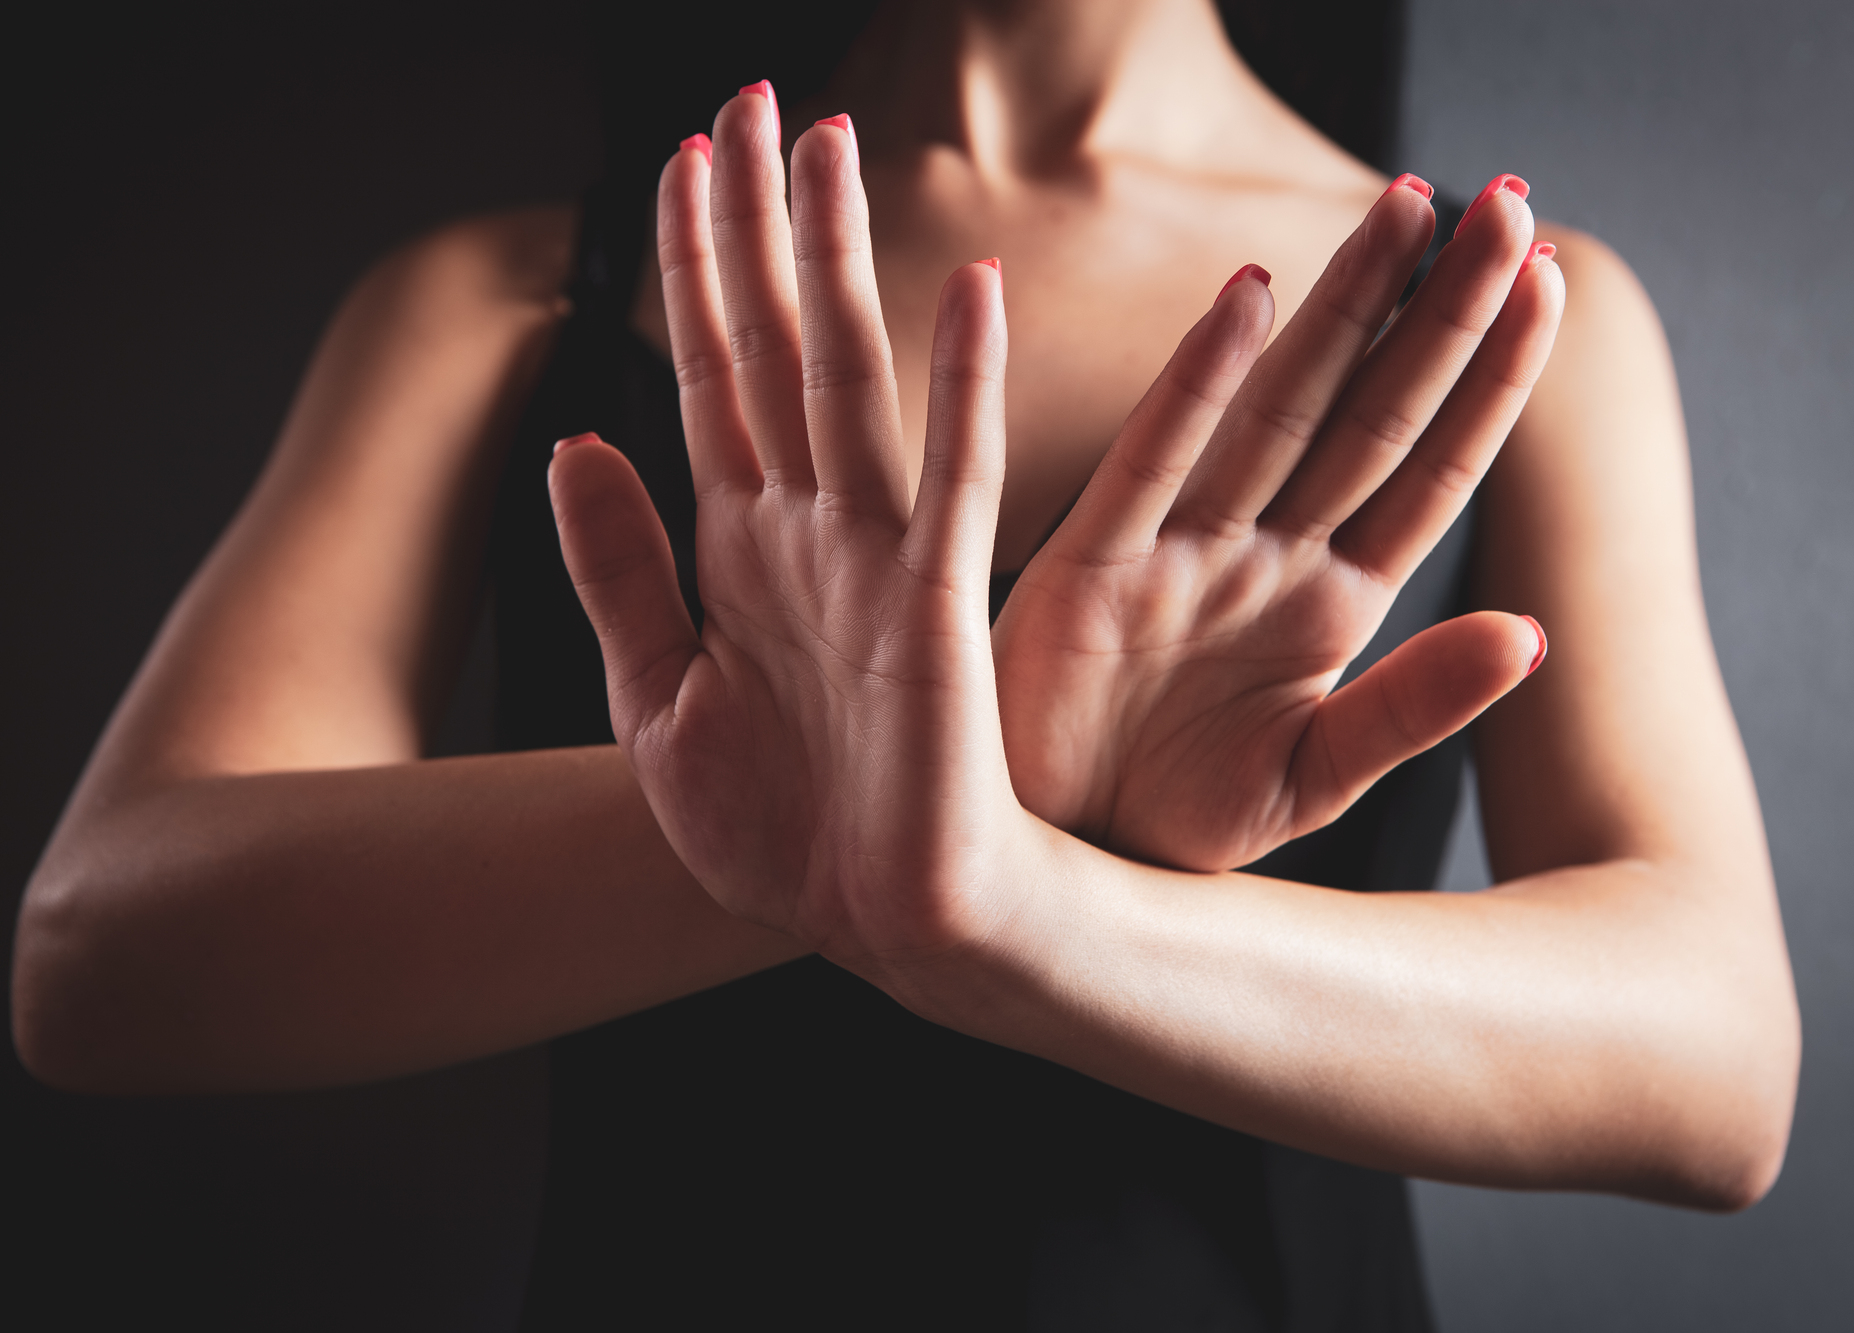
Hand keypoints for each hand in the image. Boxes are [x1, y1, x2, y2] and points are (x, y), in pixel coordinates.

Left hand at [547, 92, 1022, 971]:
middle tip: (751, 101)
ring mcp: (876, 560)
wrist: (874, 926)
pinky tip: (969, 297)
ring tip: (824, 148)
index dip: (690, 268)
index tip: (680, 162)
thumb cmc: (781, 830)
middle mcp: (809, 530)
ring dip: (836, 263)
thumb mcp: (654, 699)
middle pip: (772, 344)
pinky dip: (962, 393)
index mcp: (741, 547)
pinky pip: (953, 483)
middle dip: (755, 223)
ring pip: (850, 381)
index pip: (708, 373)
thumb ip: (617, 568)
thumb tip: (572, 437)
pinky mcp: (937, 612)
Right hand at [993, 174, 1564, 870]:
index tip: (1551, 281)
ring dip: (1344, 308)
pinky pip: (1151, 461)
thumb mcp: (1311, 779)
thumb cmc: (1175, 824)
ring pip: (1279, 410)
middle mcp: (1267, 556)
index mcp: (1333, 603)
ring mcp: (1182, 553)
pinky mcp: (1090, 566)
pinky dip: (1196, 383)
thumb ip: (1413, 707)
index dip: (1491, 380)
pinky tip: (1251, 296)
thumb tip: (1532, 634)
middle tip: (1506, 201)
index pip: (1433, 470)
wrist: (1055, 868)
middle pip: (1369, 411)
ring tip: (1407, 207)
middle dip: (1437, 307)